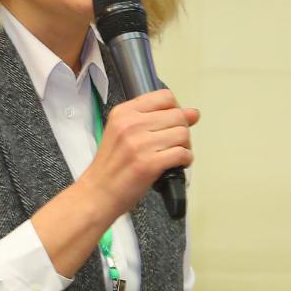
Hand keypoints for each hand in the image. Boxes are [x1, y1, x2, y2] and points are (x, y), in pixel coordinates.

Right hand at [85, 88, 198, 216]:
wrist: (97, 193)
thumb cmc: (112, 166)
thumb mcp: (125, 134)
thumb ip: (158, 119)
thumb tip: (193, 113)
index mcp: (124, 113)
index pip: (165, 97)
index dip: (175, 110)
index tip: (171, 124)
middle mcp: (131, 124)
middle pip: (177, 115)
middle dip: (182, 130)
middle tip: (173, 144)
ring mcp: (139, 144)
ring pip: (183, 134)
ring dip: (185, 146)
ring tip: (173, 155)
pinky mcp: (148, 164)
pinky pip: (182, 154)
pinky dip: (185, 160)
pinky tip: (174, 165)